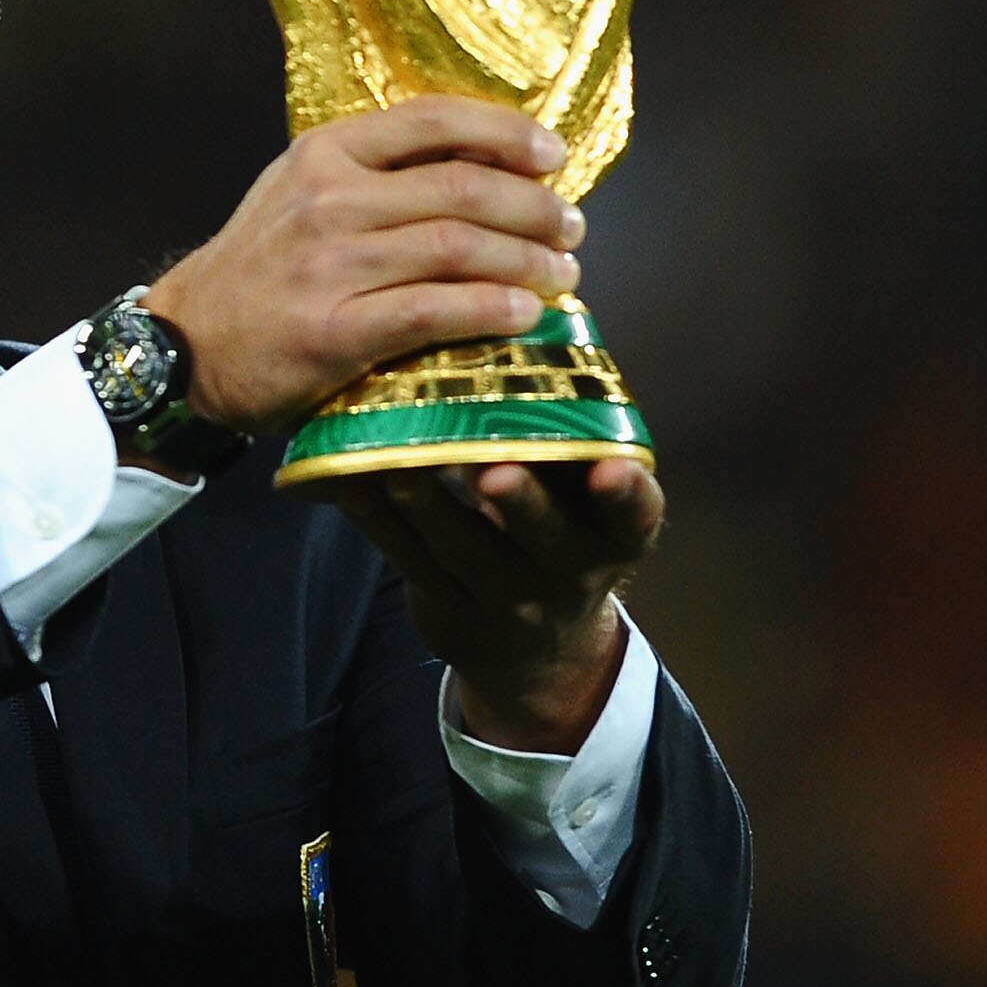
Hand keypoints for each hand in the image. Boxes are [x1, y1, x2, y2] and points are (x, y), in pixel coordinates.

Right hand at [142, 97, 584, 434]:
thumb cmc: (257, 269)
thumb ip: (373, 173)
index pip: (433, 120)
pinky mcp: (334, 330)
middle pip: (463, 187)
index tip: (553, 156)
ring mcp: (331, 265)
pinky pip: (433, 311)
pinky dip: (491, 309)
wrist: (184, 343)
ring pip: (458, 247)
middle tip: (571, 229)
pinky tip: (523, 314)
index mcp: (325, 153)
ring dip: (528, 260)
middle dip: (535, 207)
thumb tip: (479, 165)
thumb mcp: (298, 193)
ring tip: (563, 275)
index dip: (507, 133)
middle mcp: (330, 200)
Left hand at [334, 458, 663, 753]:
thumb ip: (569, 446)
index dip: (627, 494)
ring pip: (465, 549)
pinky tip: (352, 484)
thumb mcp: (583, 505)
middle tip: (495, 469)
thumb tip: (524, 340)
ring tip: (401, 462)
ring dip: (429, 505)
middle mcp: (567, 572)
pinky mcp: (448, 610)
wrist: (532, 647)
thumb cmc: (557, 536)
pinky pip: (411, 563)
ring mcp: (507, 599)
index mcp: (613, 538)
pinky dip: (380, 523)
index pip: (634, 517)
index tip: (611, 469)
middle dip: (520, 501)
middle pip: (544, 536)